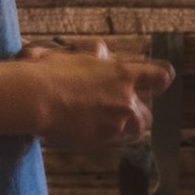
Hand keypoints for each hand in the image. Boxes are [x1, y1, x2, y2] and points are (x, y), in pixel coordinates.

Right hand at [24, 43, 176, 153]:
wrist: (34, 98)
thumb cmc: (49, 70)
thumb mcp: (78, 53)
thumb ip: (96, 57)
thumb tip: (102, 55)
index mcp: (122, 74)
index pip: (161, 78)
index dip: (160, 81)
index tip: (159, 82)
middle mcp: (125, 101)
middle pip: (148, 114)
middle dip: (137, 113)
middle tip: (120, 108)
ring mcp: (114, 124)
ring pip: (133, 131)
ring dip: (123, 128)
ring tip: (103, 122)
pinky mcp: (99, 141)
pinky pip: (110, 142)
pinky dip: (102, 137)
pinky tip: (85, 130)